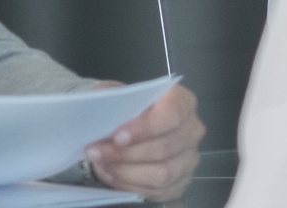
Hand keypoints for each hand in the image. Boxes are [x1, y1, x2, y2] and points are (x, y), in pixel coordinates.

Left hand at [84, 83, 199, 199]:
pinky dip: (131, 185)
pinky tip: (113, 176)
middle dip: (124, 154)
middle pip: (164, 148)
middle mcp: (192, 130)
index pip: (173, 115)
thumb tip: (100, 111)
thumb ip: (110, 99)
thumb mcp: (114, 95)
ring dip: (126, 171)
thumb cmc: (123, 110)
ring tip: (102, 165)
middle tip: (94, 152)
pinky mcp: (181, 180)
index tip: (117, 136)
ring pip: (162, 173)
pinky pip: (159, 190)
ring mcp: (189, 157)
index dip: (147, 128)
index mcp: (181, 102)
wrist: (126, 129)